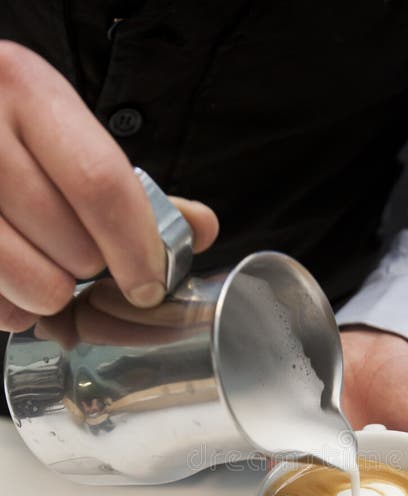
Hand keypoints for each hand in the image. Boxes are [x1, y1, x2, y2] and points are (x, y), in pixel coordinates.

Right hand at [0, 42, 217, 332]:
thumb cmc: (6, 135)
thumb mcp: (65, 138)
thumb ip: (132, 188)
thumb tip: (202, 228)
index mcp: (27, 90)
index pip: (100, 183)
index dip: (135, 247)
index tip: (149, 283)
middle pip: (71, 242)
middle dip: (90, 268)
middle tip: (79, 256)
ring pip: (31, 279)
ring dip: (51, 293)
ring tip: (45, 269)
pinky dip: (12, 308)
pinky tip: (13, 285)